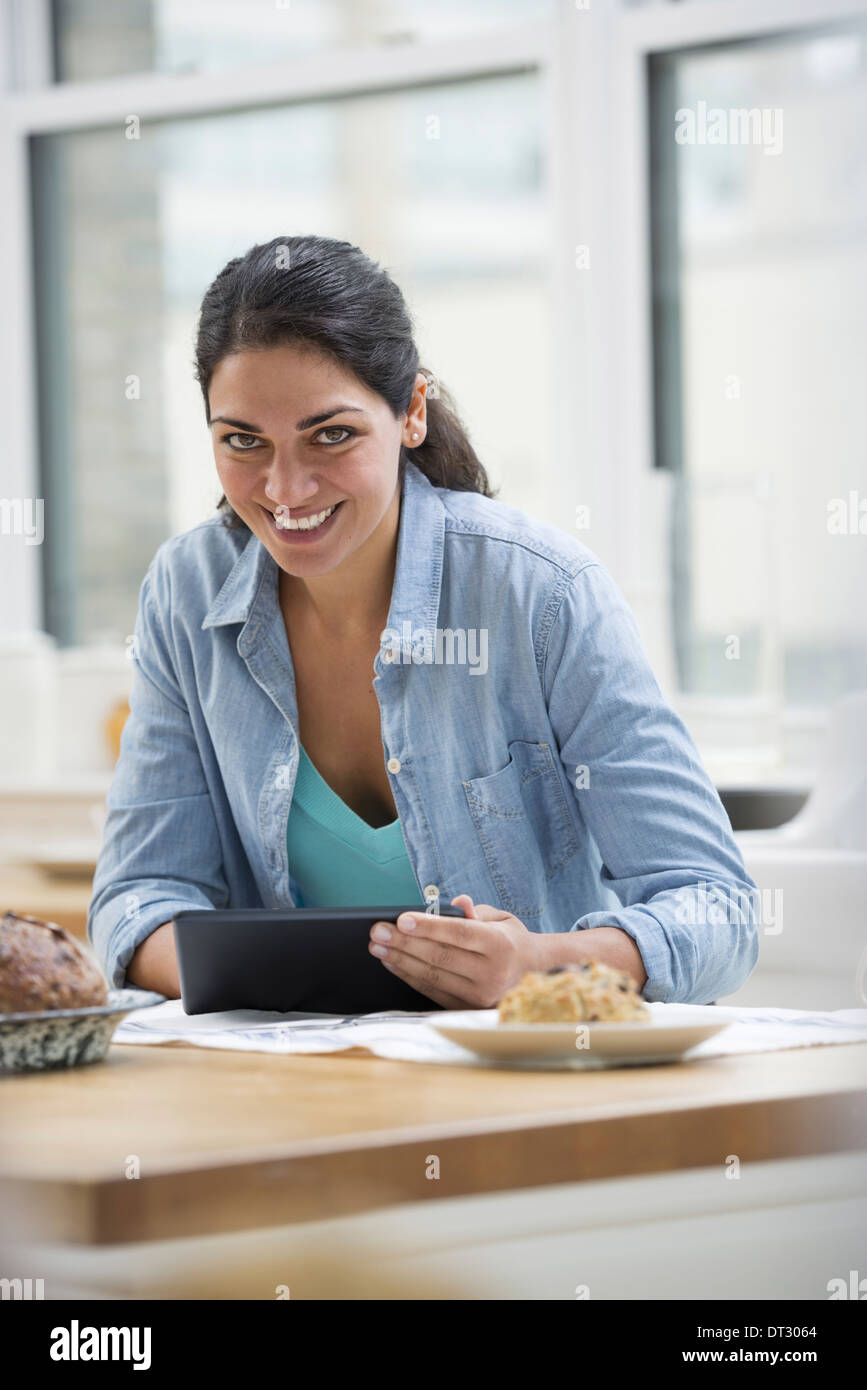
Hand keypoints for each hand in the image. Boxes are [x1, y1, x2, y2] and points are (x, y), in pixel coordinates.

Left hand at [368, 894, 544, 1009]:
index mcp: (500, 945)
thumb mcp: (500, 918)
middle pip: (439, 956)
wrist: (531, 974)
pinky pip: (431, 991)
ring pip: (431, 976)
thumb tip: (457, 902)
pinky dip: (408, 976)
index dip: (428, 927)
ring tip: (378, 946)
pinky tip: (392, 962)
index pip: (458, 934)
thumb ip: (475, 911)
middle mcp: (491, 973)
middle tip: (377, 931)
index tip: (400, 919)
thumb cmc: (508, 940)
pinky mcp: (466, 1008)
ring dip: (400, 960)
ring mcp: (479, 995)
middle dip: (404, 943)